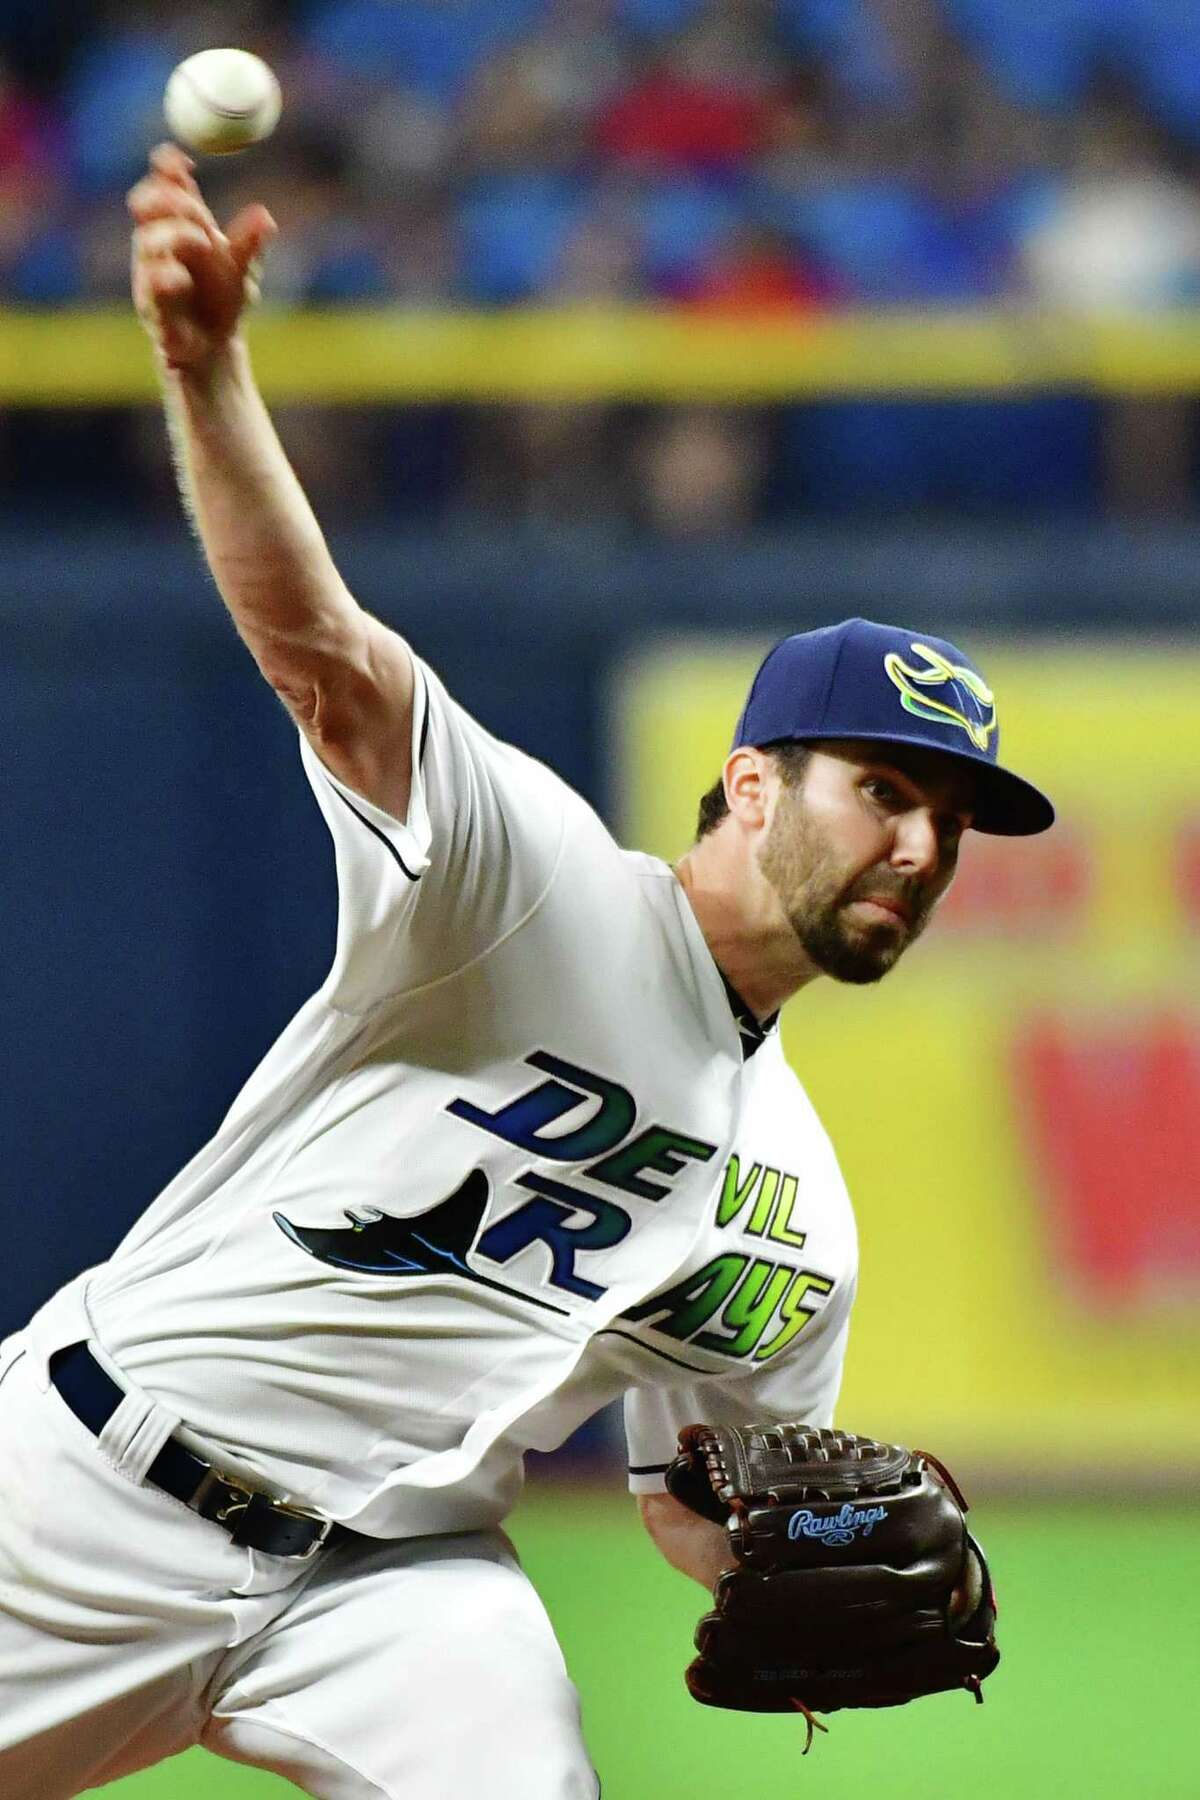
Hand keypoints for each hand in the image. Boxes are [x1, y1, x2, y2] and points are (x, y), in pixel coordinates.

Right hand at [128, 141, 276, 370]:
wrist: (217, 350)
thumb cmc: (222, 302)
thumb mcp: (243, 269)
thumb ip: (249, 243)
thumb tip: (265, 216)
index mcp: (179, 227)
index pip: (165, 187)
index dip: (167, 169)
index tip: (180, 159)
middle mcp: (159, 247)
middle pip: (145, 206)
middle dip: (166, 198)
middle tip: (195, 205)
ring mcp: (152, 277)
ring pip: (145, 244)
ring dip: (171, 235)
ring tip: (201, 240)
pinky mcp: (154, 312)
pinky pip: (152, 292)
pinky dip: (166, 279)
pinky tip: (180, 279)